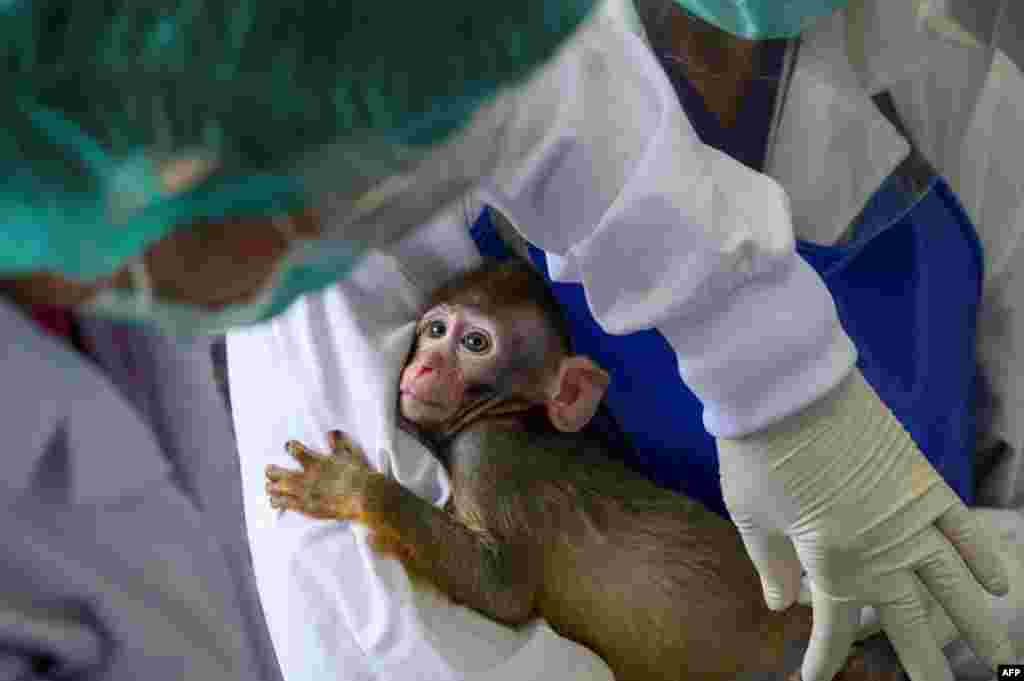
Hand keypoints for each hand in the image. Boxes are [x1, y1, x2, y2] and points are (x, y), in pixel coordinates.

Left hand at [266, 430, 378, 520]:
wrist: (366, 498)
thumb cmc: (361, 475)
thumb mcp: (352, 455)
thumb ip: (339, 444)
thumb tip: (332, 432)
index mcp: (317, 461)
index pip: (295, 450)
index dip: (290, 446)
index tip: (288, 446)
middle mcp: (307, 477)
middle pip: (280, 472)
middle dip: (272, 470)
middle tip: (268, 469)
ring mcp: (306, 493)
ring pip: (280, 489)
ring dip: (272, 487)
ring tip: (268, 486)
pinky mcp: (307, 508)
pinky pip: (287, 505)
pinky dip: (278, 502)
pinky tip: (273, 502)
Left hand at [717, 369, 1013, 680]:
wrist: (784, 385)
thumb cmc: (755, 451)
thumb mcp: (749, 514)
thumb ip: (769, 563)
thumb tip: (780, 607)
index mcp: (829, 562)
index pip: (833, 627)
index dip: (825, 658)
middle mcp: (879, 550)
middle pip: (908, 619)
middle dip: (923, 663)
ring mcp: (909, 517)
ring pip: (952, 585)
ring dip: (978, 625)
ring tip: (1001, 663)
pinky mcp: (924, 481)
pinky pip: (964, 527)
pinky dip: (983, 556)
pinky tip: (1000, 586)